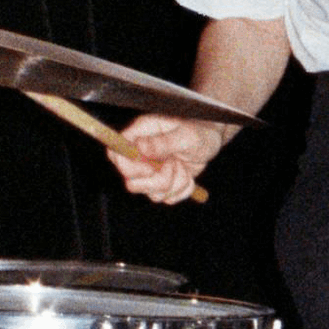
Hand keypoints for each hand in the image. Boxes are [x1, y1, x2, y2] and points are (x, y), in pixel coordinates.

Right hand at [111, 113, 228, 203]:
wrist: (213, 138)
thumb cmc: (200, 129)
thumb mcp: (187, 135)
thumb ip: (163, 142)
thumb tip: (140, 147)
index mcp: (141, 134)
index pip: (116, 154)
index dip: (129, 167)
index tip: (151, 168)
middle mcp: (141, 153)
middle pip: (131, 180)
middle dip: (158, 179)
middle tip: (175, 164)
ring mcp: (151, 170)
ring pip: (151, 193)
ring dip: (174, 184)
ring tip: (184, 167)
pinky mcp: (162, 182)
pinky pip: (167, 198)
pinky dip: (181, 190)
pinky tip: (188, 175)